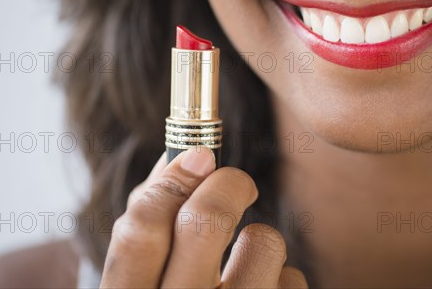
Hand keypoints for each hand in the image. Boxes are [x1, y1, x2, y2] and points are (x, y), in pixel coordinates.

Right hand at [99, 146, 307, 287]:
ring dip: (259, 239)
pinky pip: (291, 279)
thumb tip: (185, 156)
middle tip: (238, 183)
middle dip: (229, 184)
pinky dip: (280, 278)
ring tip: (245, 262)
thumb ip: (151, 225)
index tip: (200, 156)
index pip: (140, 230)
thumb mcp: (143, 284)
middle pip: (205, 221)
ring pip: (262, 241)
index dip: (172, 181)